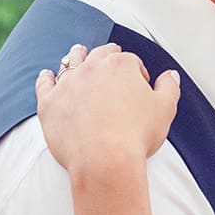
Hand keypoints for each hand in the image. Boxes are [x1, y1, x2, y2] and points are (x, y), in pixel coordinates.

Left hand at [34, 43, 180, 175]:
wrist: (105, 160)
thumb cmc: (136, 136)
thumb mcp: (165, 110)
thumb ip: (169, 88)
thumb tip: (170, 75)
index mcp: (121, 66)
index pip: (130, 61)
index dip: (137, 72)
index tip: (139, 84)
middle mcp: (92, 68)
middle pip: (99, 55)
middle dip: (105, 56)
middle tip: (108, 59)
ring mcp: (68, 84)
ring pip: (70, 62)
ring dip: (76, 56)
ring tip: (77, 53)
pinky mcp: (50, 103)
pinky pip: (44, 84)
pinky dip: (46, 78)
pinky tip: (46, 75)